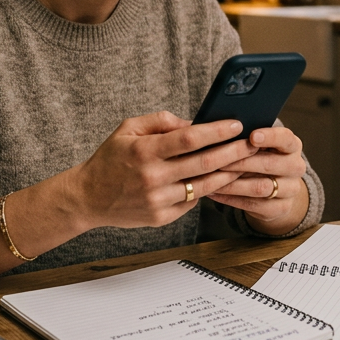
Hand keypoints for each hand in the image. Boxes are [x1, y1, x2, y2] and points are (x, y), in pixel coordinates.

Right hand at [64, 111, 255, 230]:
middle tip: (251, 143)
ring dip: (228, 173)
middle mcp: (153, 177)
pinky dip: (207, 189)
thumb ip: (161, 121)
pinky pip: (192, 201)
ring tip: (244, 162)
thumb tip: (193, 122)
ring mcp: (158, 200)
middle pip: (204, 163)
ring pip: (204, 186)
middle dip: (233, 151)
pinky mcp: (161, 217)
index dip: (217, 131)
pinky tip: (219, 179)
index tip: (236, 124)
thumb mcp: (128, 129)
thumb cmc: (110, 159)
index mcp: (145, 151)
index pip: (190, 138)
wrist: (88, 197)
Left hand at [207, 126, 309, 234]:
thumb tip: (223, 132)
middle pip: (270, 164)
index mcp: (292, 146)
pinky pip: (254, 204)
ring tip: (211, 179)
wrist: (278, 189)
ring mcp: (291, 189)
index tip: (252, 136)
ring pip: (260, 187)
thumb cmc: (263, 158)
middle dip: (242, 162)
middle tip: (218, 161)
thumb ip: (248, 139)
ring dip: (233, 183)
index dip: (270, 137)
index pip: (286, 138)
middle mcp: (296, 167)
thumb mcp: (262, 145)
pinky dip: (231, 199)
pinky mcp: (281, 208)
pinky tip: (214, 193)